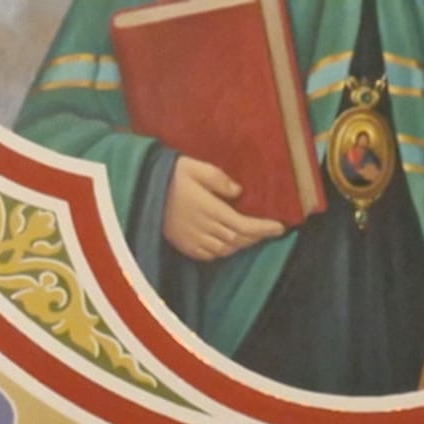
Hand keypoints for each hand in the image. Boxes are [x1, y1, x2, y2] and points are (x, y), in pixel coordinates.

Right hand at [161, 157, 285, 261]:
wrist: (143, 192)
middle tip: (269, 230)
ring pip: (226, 250)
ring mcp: (195, 241)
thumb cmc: (171, 175)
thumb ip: (219, 180)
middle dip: (256, 237)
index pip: (244, 225)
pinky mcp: (186, 247)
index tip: (280, 228)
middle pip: (239, 240)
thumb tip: (238, 192)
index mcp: (211, 210)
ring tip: (251, 236)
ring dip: (241, 244)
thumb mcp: (196, 167)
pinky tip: (228, 242)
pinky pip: (211, 255)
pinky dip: (224, 251)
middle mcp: (205, 229)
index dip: (264, 229)